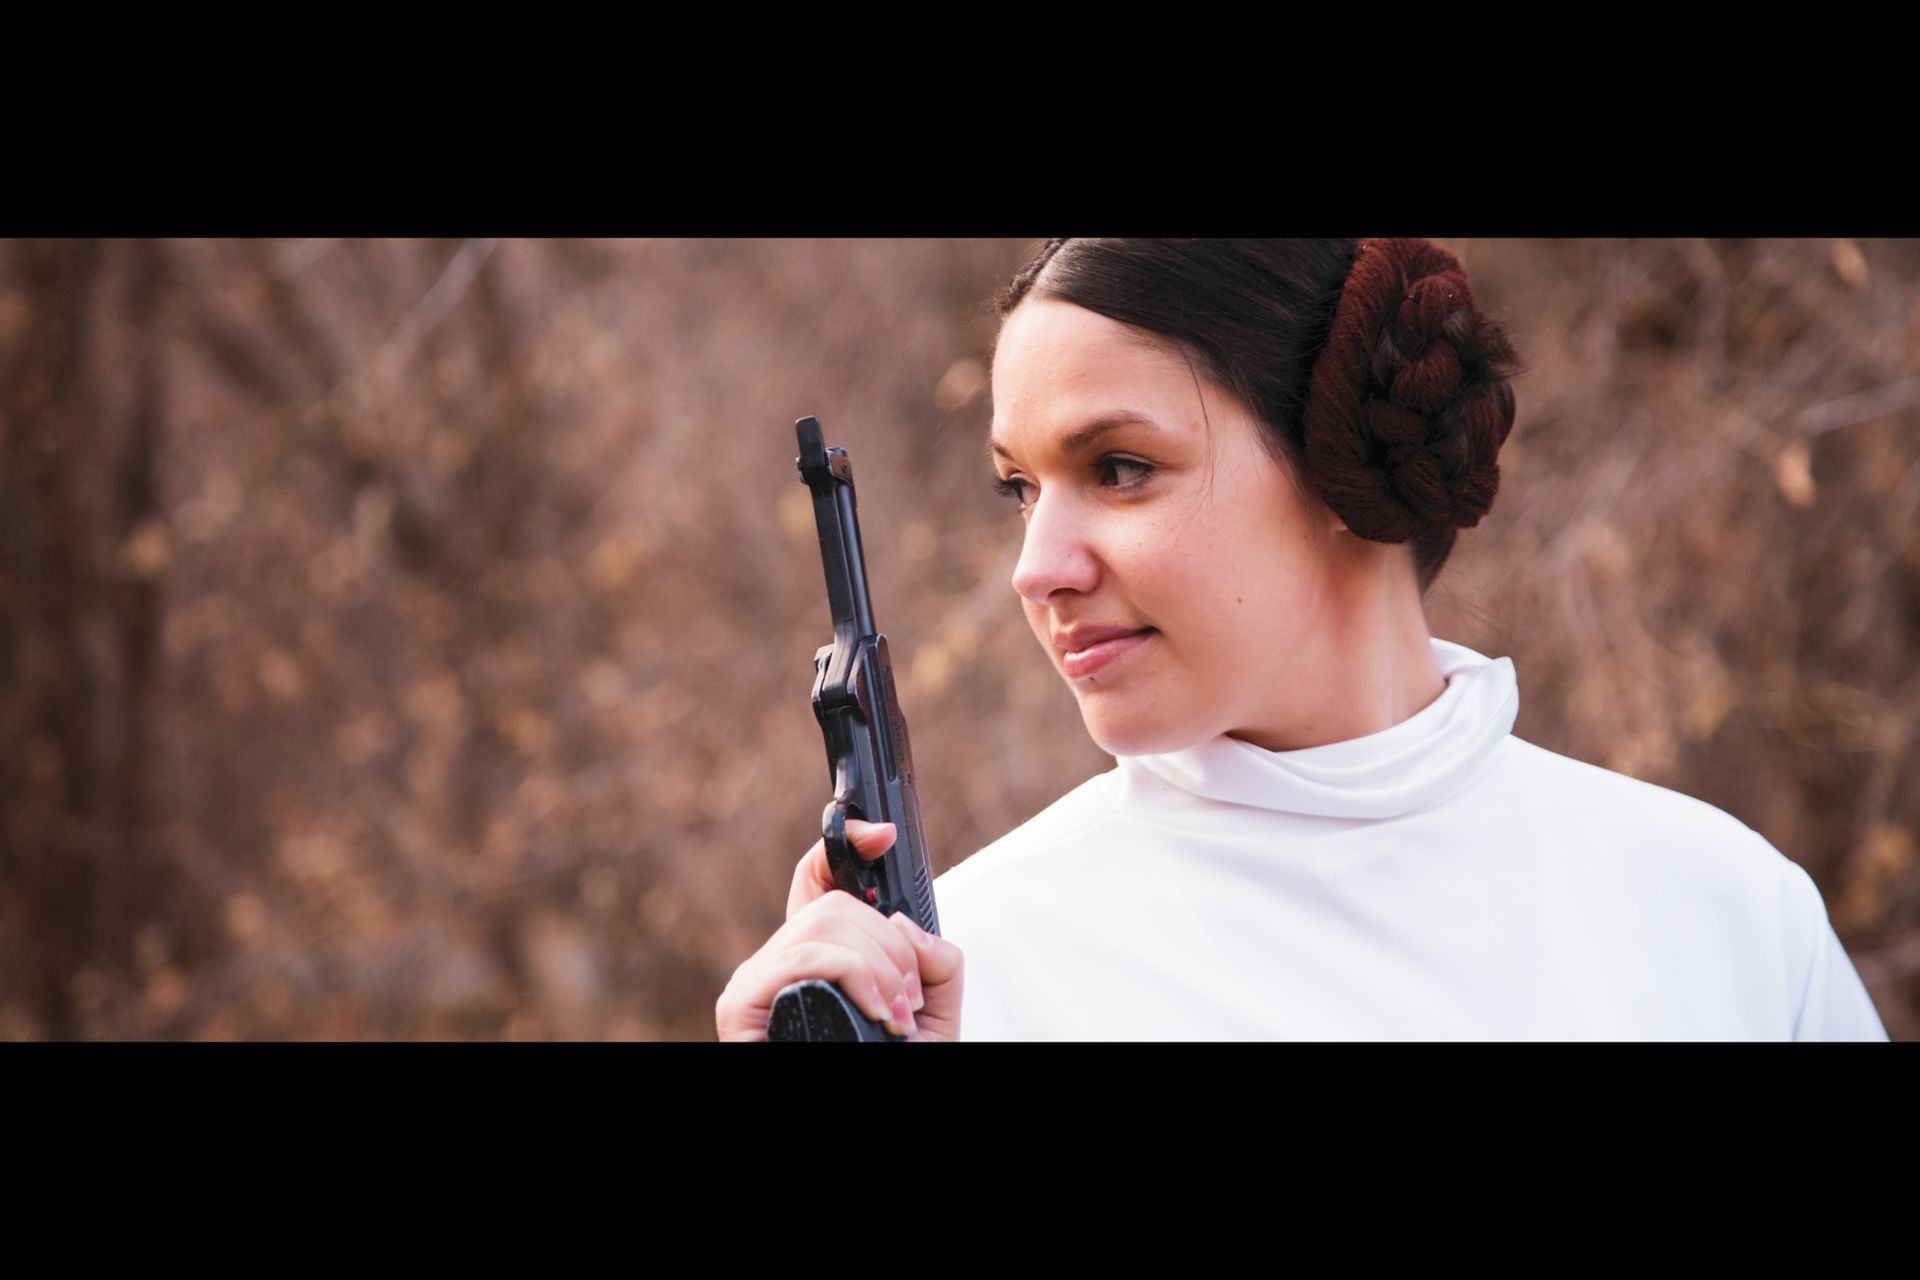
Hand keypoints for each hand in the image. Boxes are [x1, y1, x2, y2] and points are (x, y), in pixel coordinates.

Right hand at [716, 818, 963, 1041]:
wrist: (873, 1111)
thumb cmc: (893, 1065)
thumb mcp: (934, 1014)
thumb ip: (938, 962)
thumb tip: (905, 926)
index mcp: (818, 957)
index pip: (816, 879)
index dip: (844, 844)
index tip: (883, 833)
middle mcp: (780, 962)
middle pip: (835, 904)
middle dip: (891, 946)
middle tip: (912, 1000)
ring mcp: (755, 982)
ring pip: (823, 924)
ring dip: (880, 968)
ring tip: (900, 1018)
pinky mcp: (738, 1005)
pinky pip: (802, 956)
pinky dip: (852, 975)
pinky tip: (880, 1015)